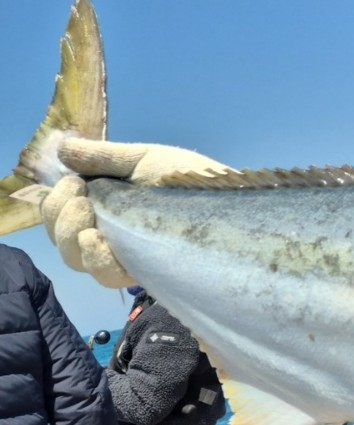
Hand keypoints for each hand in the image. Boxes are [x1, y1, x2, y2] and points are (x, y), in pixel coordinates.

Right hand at [40, 139, 229, 287]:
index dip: (54, 203)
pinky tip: (97, 240)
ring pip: (76, 258)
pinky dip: (95, 257)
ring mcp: (124, 254)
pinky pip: (106, 274)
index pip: (60, 215)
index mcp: (105, 207)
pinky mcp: (142, 270)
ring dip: (70, 235)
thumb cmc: (190, 179)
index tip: (72, 181)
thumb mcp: (144, 160)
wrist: (227, 200)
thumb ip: (104, 157)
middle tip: (79, 196)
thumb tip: (63, 150)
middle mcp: (109, 234)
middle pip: (62, 239)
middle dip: (59, 216)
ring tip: (87, 214)